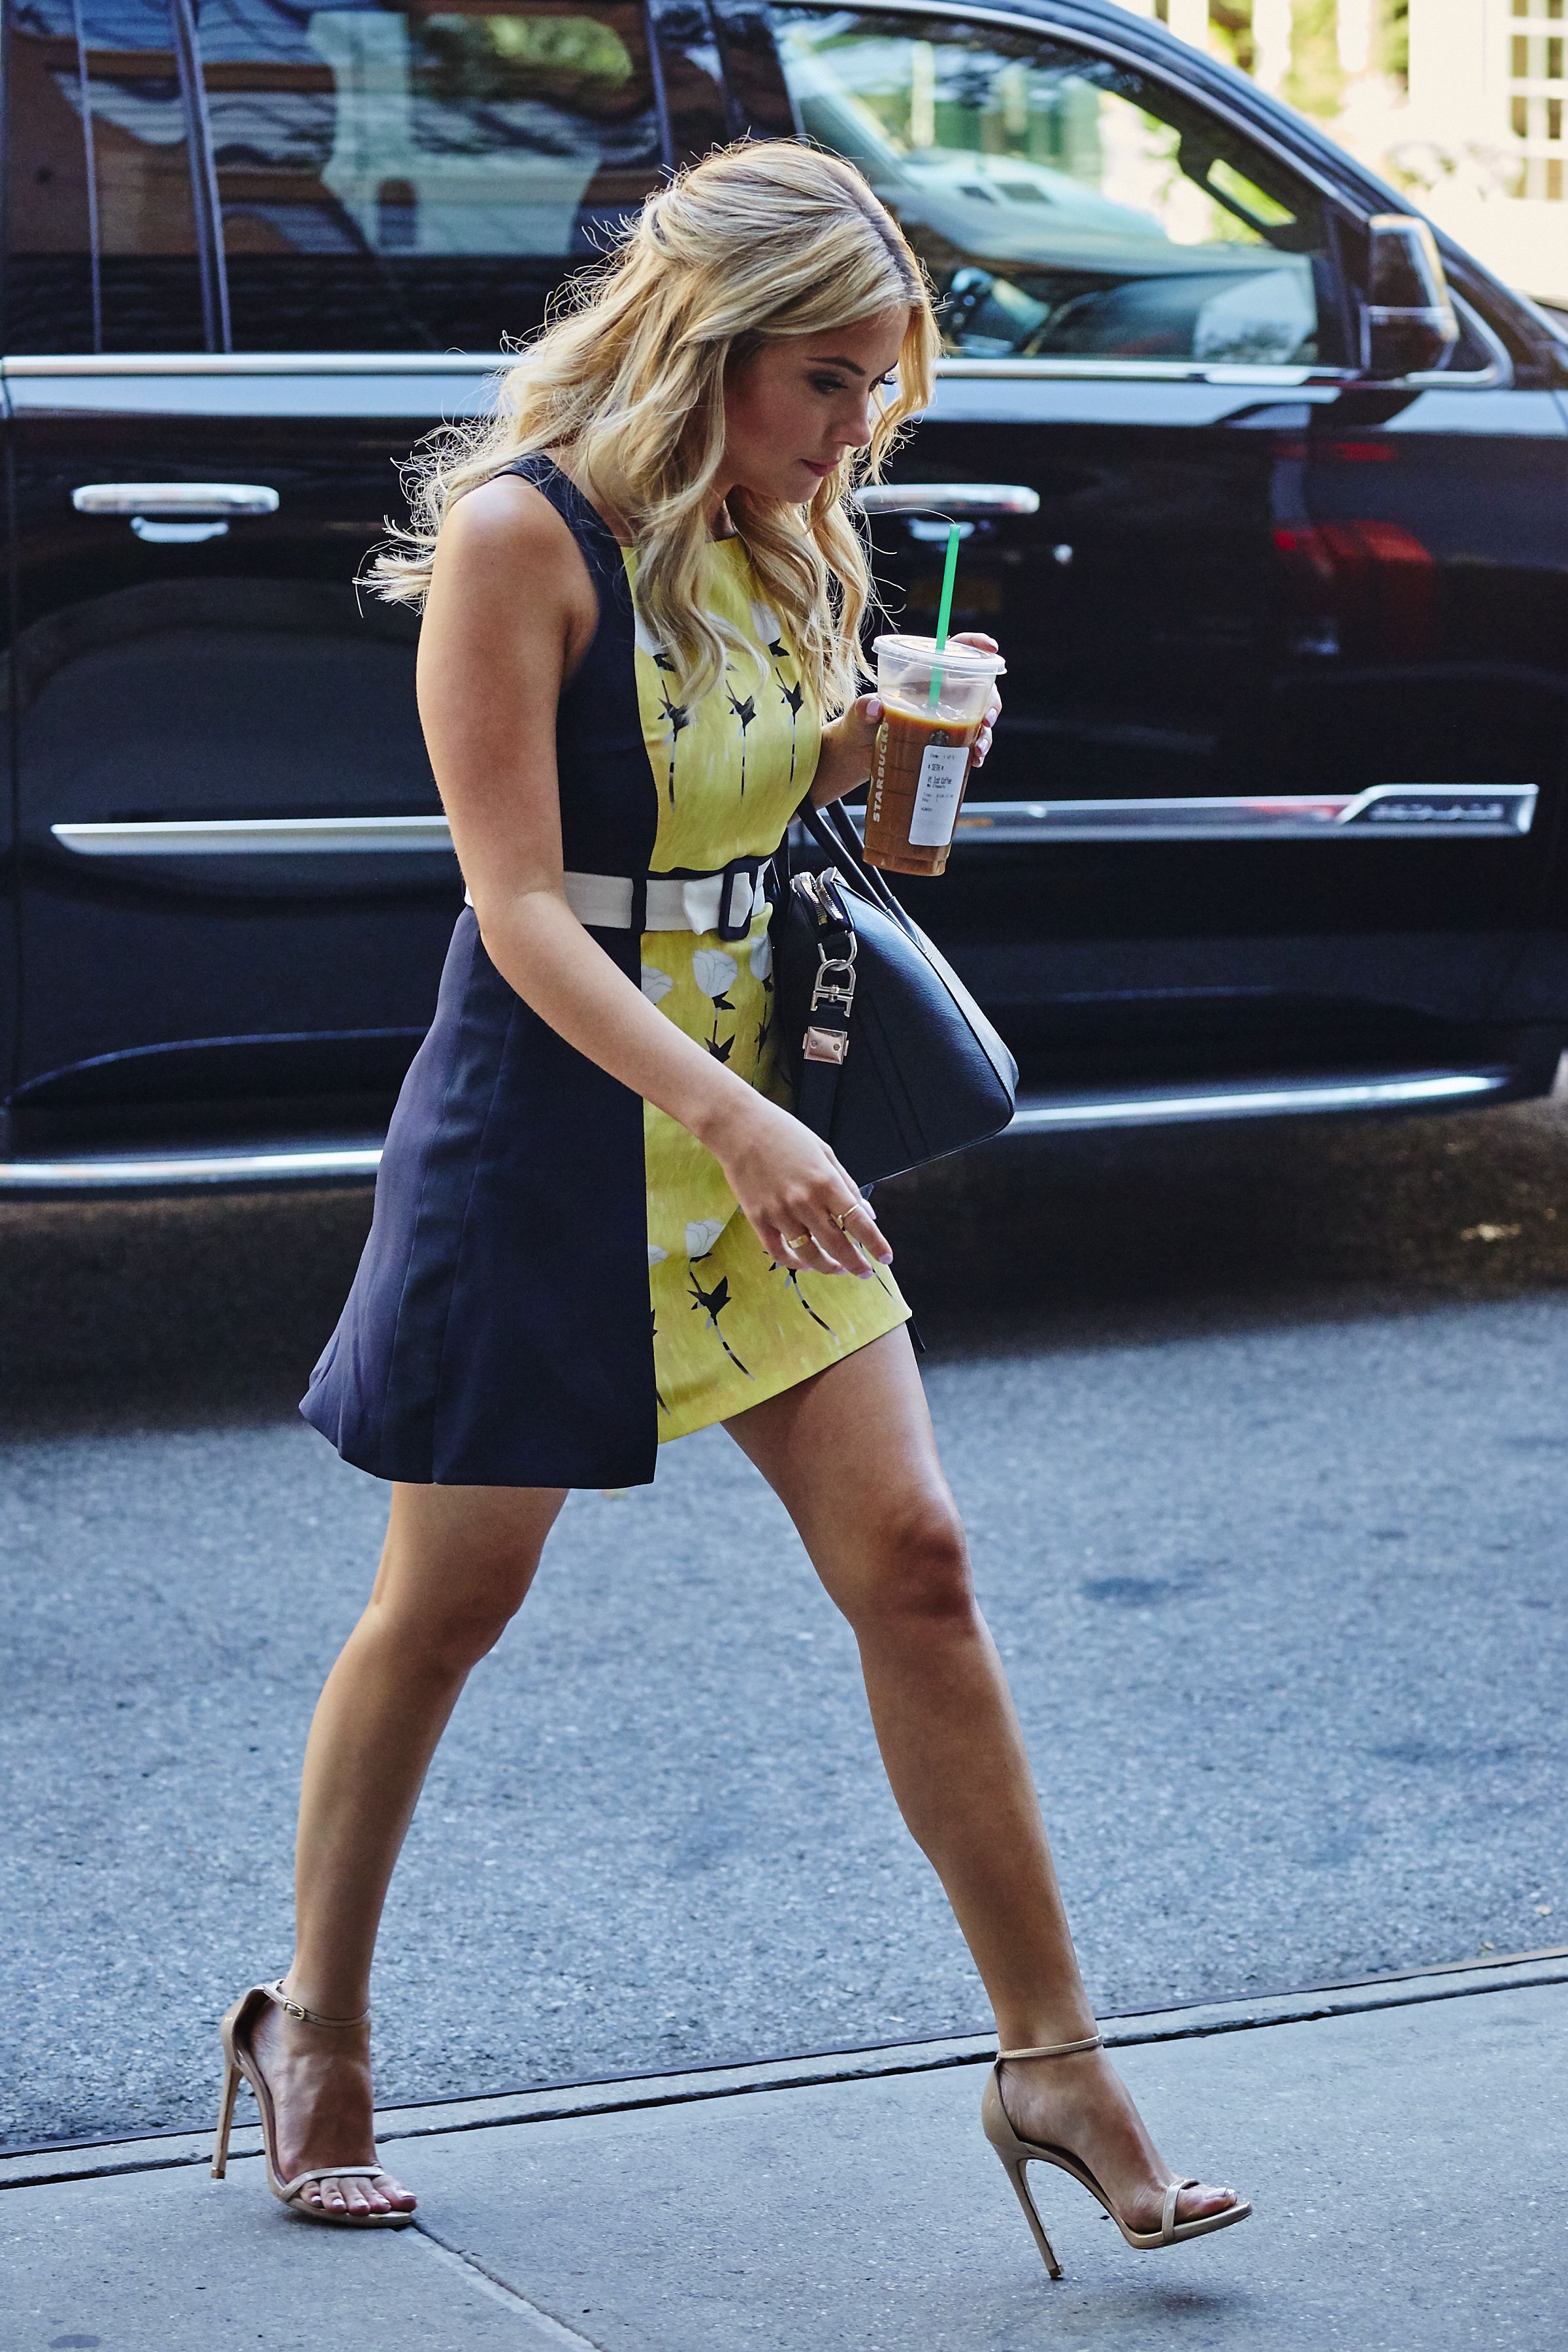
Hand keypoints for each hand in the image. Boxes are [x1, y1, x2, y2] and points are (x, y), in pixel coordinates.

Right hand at [701, 1093, 891, 1278]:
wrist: (740, 1128)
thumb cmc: (786, 1135)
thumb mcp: (824, 1152)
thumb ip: (847, 1184)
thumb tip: (867, 1213)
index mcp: (826, 1182)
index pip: (859, 1222)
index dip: (875, 1244)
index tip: (886, 1258)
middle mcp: (805, 1202)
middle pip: (837, 1244)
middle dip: (854, 1263)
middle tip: (863, 1273)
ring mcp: (780, 1212)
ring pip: (809, 1253)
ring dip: (827, 1266)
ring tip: (836, 1268)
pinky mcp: (758, 1218)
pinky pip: (778, 1251)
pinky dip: (793, 1262)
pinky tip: (804, 1263)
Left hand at [811, 631, 1002, 804]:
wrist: (857, 754)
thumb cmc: (858, 724)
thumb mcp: (859, 714)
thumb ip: (864, 708)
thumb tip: (876, 707)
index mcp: (923, 673)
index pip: (955, 649)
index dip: (976, 645)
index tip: (992, 648)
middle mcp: (940, 692)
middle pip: (979, 686)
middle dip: (991, 702)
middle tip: (987, 721)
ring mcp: (945, 716)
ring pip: (979, 717)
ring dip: (986, 733)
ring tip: (978, 751)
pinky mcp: (946, 740)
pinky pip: (970, 741)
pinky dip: (976, 751)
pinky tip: (974, 761)